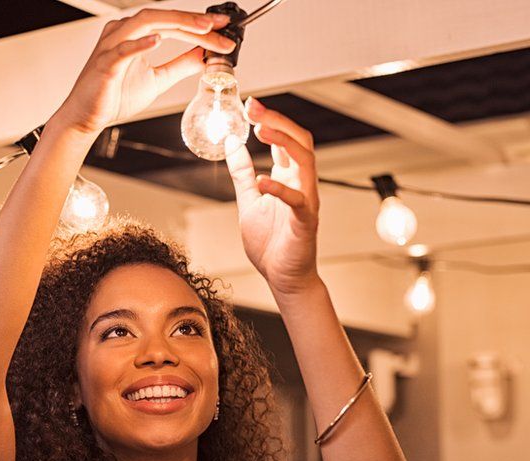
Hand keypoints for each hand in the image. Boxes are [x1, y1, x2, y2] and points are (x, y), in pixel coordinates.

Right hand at [50, 8, 235, 135]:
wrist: (85, 117)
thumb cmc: (113, 96)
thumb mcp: (157, 79)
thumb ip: (180, 65)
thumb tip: (205, 57)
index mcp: (135, 34)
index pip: (173, 24)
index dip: (200, 26)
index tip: (224, 31)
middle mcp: (123, 33)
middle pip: (164, 17)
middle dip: (194, 22)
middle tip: (220, 28)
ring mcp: (112, 45)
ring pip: (146, 22)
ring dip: (176, 24)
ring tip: (201, 29)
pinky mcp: (105, 63)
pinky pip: (123, 49)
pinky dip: (141, 44)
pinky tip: (158, 41)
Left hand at [225, 97, 320, 295]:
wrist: (283, 277)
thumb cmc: (271, 242)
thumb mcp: (248, 201)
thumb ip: (242, 173)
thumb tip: (232, 143)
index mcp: (287, 178)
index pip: (284, 140)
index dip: (269, 120)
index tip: (250, 105)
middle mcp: (301, 184)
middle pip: (299, 141)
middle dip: (278, 121)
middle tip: (255, 108)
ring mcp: (306, 200)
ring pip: (305, 162)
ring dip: (284, 142)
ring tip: (261, 130)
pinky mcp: (305, 221)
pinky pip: (297, 200)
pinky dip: (280, 189)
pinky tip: (261, 181)